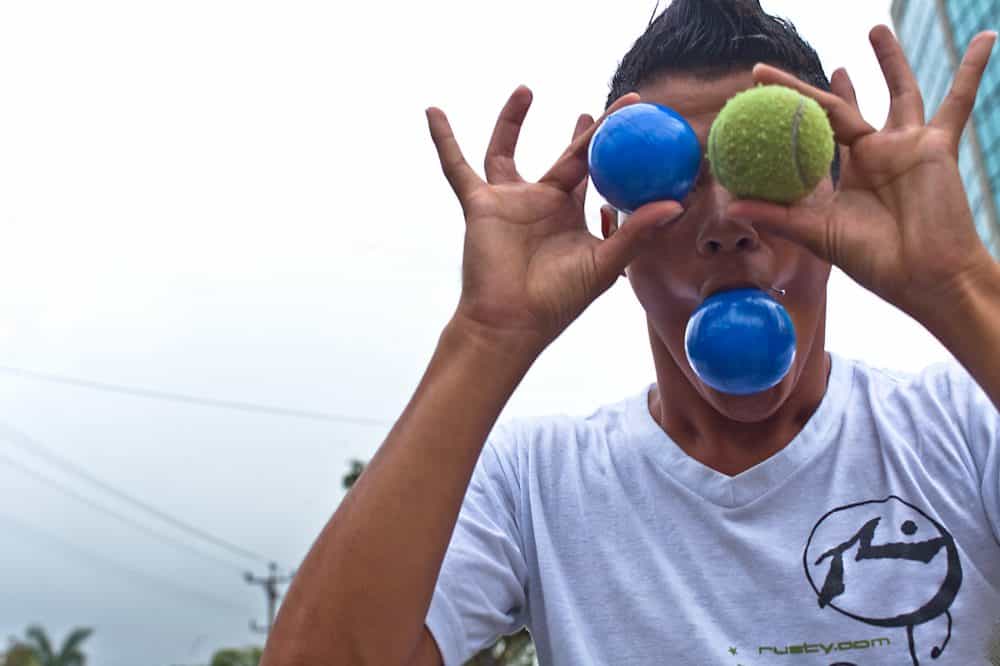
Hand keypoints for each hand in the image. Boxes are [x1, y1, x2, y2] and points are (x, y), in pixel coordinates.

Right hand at [426, 86, 682, 351]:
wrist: (512, 322)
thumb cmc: (558, 302)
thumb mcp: (604, 265)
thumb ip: (635, 232)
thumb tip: (675, 204)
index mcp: (571, 215)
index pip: (599, 173)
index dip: (615, 149)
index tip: (636, 123)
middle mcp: (541, 204)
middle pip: (565, 156)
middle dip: (584, 131)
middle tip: (600, 105)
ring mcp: (508, 202)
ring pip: (505, 151)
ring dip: (512, 120)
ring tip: (526, 88)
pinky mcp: (480, 205)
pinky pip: (456, 167)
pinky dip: (444, 140)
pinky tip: (433, 111)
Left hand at [728, 26, 997, 323]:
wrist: (925, 276)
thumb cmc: (874, 261)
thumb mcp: (817, 235)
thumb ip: (776, 216)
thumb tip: (728, 208)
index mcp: (843, 175)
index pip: (809, 136)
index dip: (786, 118)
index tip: (759, 98)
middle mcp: (873, 156)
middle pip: (843, 109)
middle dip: (821, 87)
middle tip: (799, 67)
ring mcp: (905, 147)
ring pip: (898, 92)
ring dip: (889, 61)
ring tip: (874, 28)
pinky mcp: (936, 146)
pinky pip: (958, 101)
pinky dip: (971, 70)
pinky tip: (984, 37)